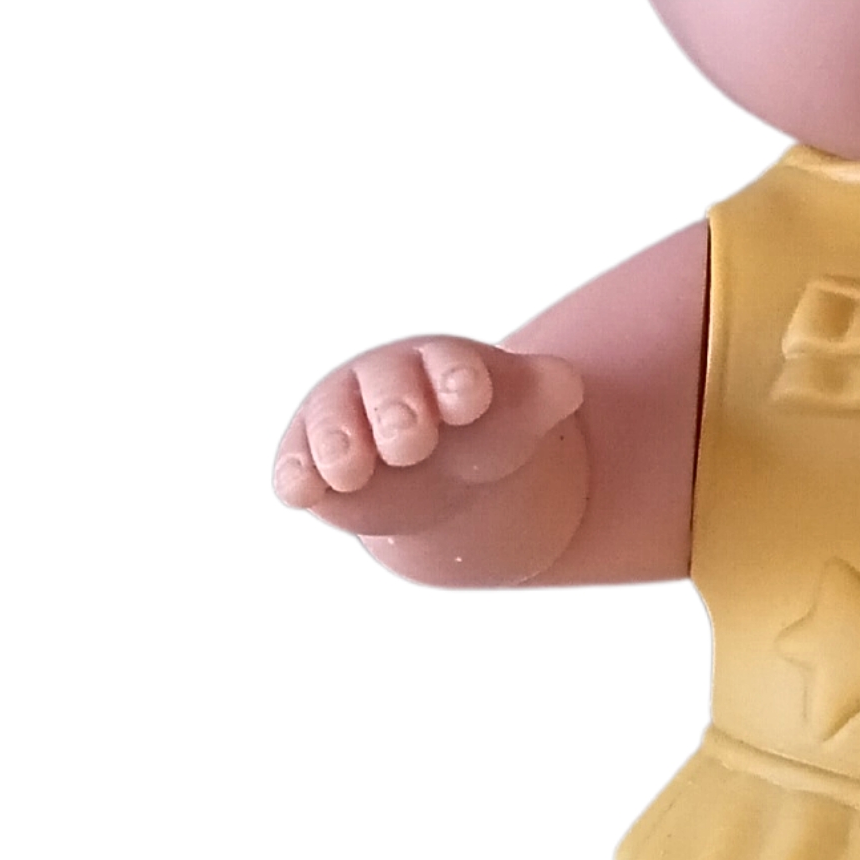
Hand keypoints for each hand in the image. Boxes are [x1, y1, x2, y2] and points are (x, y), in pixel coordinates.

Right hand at [271, 338, 582, 537]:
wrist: (448, 479)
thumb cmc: (489, 432)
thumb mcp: (524, 415)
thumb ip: (548, 393)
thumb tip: (564, 381)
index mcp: (444, 366)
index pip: (450, 365)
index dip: (457, 379)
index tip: (470, 397)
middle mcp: (386, 383)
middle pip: (386, 386)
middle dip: (397, 409)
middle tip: (412, 439)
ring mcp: (344, 421)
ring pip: (333, 424)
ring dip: (339, 442)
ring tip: (352, 467)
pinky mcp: (312, 463)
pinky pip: (295, 466)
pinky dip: (294, 476)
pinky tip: (299, 494)